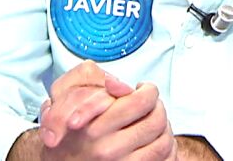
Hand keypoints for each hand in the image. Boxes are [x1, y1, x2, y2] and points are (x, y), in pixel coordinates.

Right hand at [38, 61, 175, 160]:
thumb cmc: (66, 131)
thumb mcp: (67, 97)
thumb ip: (95, 83)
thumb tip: (124, 87)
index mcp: (93, 126)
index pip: (141, 101)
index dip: (148, 90)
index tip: (144, 89)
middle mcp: (107, 149)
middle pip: (156, 120)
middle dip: (158, 107)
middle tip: (151, 105)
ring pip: (163, 142)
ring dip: (164, 128)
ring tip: (153, 122)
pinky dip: (166, 149)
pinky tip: (154, 141)